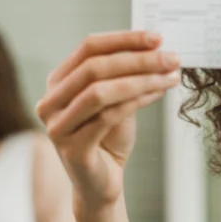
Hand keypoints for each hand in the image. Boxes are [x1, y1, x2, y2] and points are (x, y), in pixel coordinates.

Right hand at [35, 31, 181, 208]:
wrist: (102, 183)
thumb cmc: (108, 137)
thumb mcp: (115, 99)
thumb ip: (123, 74)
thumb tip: (154, 46)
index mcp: (58, 82)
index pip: (88, 47)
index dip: (124, 39)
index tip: (157, 37)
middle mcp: (50, 102)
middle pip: (94, 67)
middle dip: (138, 59)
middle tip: (171, 58)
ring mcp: (57, 127)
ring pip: (100, 92)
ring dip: (141, 80)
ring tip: (170, 76)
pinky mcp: (73, 149)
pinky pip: (108, 117)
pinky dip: (137, 102)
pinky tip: (157, 95)